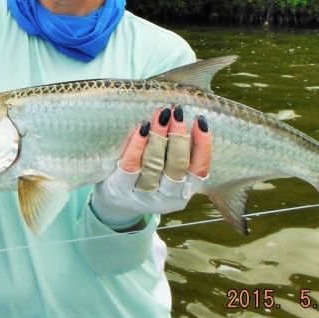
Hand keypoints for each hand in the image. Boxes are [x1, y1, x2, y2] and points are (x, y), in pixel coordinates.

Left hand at [91, 105, 211, 229]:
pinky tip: (142, 128)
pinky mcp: (121, 190)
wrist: (115, 204)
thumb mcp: (166, 172)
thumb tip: (180, 118)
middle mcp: (167, 199)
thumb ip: (175, 153)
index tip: (201, 122)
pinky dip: (138, 145)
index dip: (203, 146)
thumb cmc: (145, 179)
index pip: (199, 170)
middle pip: (177, 166)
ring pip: (155, 165)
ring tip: (160, 115)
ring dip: (159, 136)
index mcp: (183, 193)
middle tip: (177, 113)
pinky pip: (131, 166)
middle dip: (179, 136)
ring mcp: (143, 197)